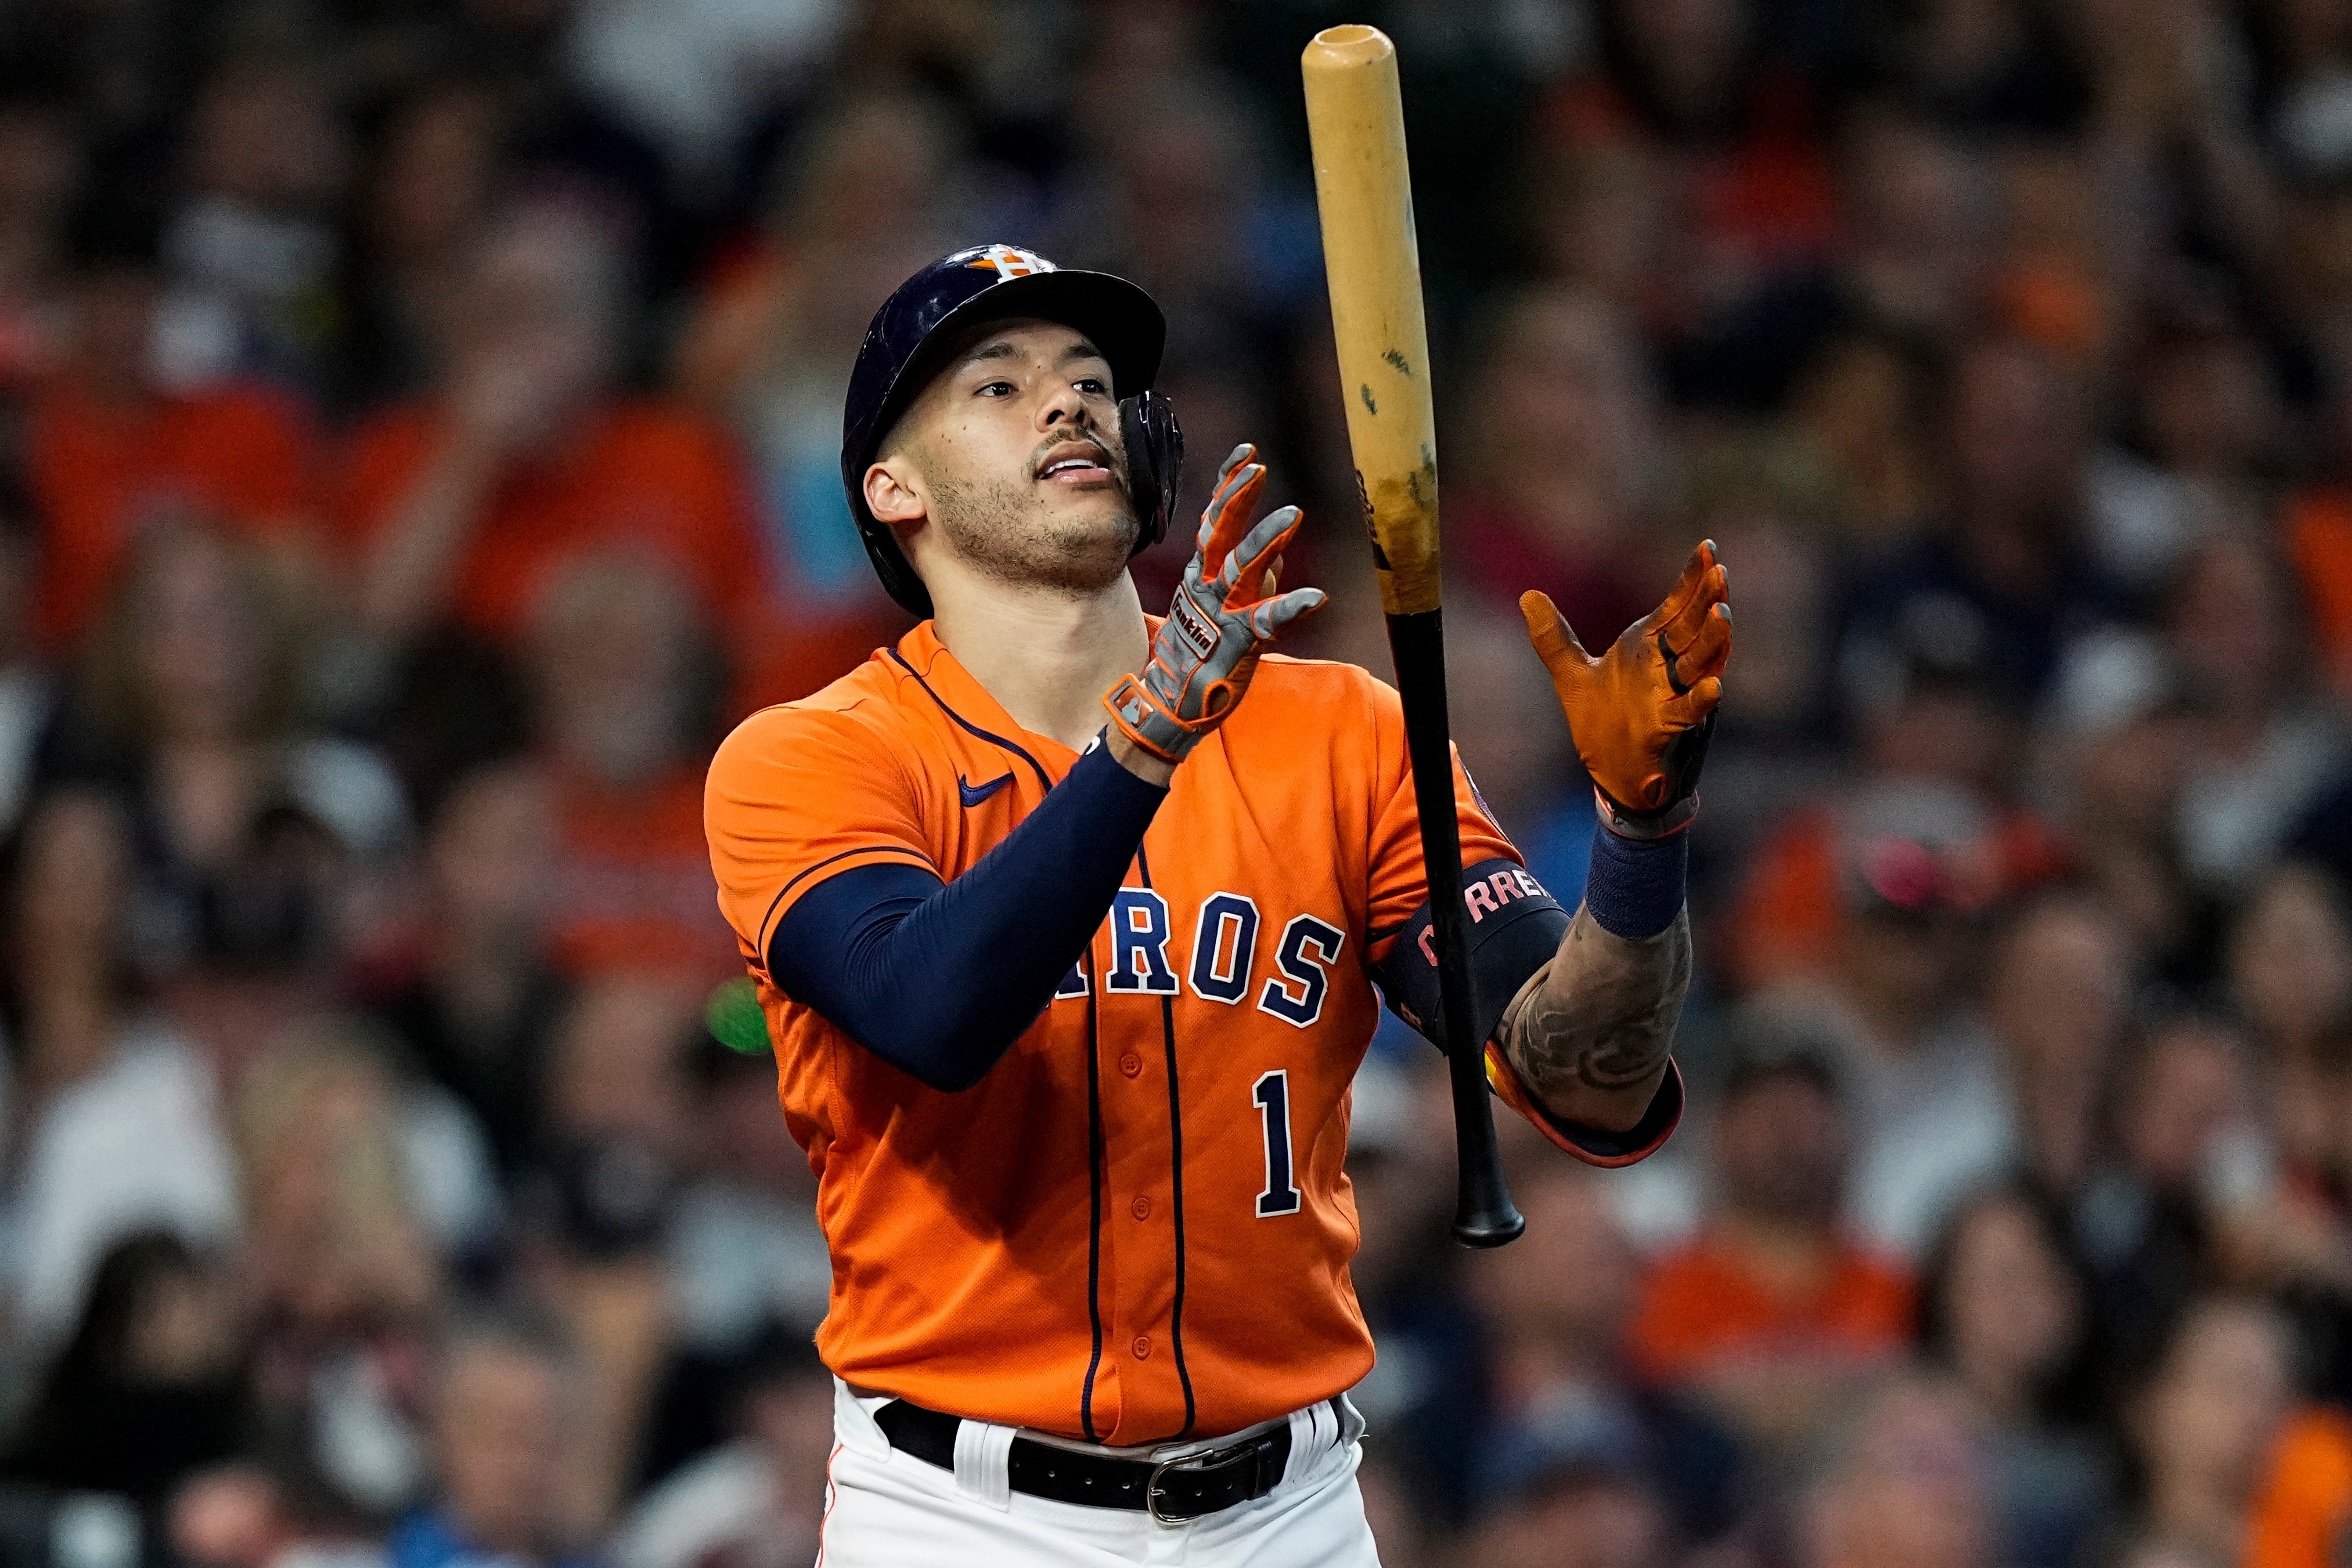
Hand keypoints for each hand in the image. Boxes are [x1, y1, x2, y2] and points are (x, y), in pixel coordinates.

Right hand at [1103, 444, 1325, 764]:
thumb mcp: (1220, 605)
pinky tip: (1315, 596)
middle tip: (1257, 469)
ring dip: (1266, 540)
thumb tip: (1276, 557)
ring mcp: (1221, 611)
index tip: (1246, 452)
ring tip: (1293, 514)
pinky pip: (1265, 622)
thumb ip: (1249, 577)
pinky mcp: (1237, 641)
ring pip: (1241, 568)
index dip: (1228, 484)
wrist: (1171, 702)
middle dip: (1237, 498)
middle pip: (1219, 532)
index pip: (1214, 518)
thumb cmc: (1200, 652)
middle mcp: (1207, 584)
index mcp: (1203, 572)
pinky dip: (1290, 608)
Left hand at [1522, 540, 1729, 836]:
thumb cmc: (1602, 723)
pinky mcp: (1670, 727)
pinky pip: (1690, 710)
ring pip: (1699, 663)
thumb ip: (1553, 638)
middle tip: (1720, 572)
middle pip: (1692, 627)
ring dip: (1712, 640)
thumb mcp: (1571, 676)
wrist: (1612, 774)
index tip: (1707, 549)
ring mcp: (1672, 696)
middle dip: (1707, 600)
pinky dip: (1701, 698)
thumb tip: (1528, 596)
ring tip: (1723, 613)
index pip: (1674, 607)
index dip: (1691, 580)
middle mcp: (1666, 667)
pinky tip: (1714, 686)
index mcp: (1648, 648)